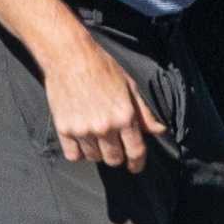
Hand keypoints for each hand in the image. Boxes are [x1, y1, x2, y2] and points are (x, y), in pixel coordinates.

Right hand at [43, 35, 166, 171]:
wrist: (69, 56)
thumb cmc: (101, 67)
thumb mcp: (129, 87)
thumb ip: (144, 113)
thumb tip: (160, 131)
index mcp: (124, 116)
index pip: (136, 151)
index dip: (138, 163)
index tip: (135, 167)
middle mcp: (105, 127)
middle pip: (114, 159)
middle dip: (118, 156)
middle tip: (115, 147)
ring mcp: (83, 129)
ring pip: (94, 158)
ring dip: (98, 152)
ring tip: (97, 138)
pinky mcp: (64, 129)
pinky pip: (73, 155)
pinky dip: (79, 152)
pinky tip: (82, 141)